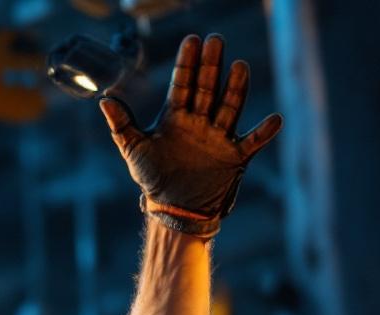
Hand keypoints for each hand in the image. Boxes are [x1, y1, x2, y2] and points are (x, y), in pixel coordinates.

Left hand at [100, 34, 281, 235]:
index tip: (192, 41)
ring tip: (239, 67)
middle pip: (207, 88)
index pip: (183, 84)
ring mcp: (218, 137)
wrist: (173, 209)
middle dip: (211, 66)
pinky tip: (275, 120)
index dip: (187, 63)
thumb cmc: (152, 178)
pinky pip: (252, 141)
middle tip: (215, 41)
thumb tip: (104, 99)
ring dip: (236, 88)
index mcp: (176, 117)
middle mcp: (200, 122)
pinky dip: (264, 132)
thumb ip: (122, 125)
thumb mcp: (133, 150)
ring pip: (230, 107)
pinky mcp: (234, 157)